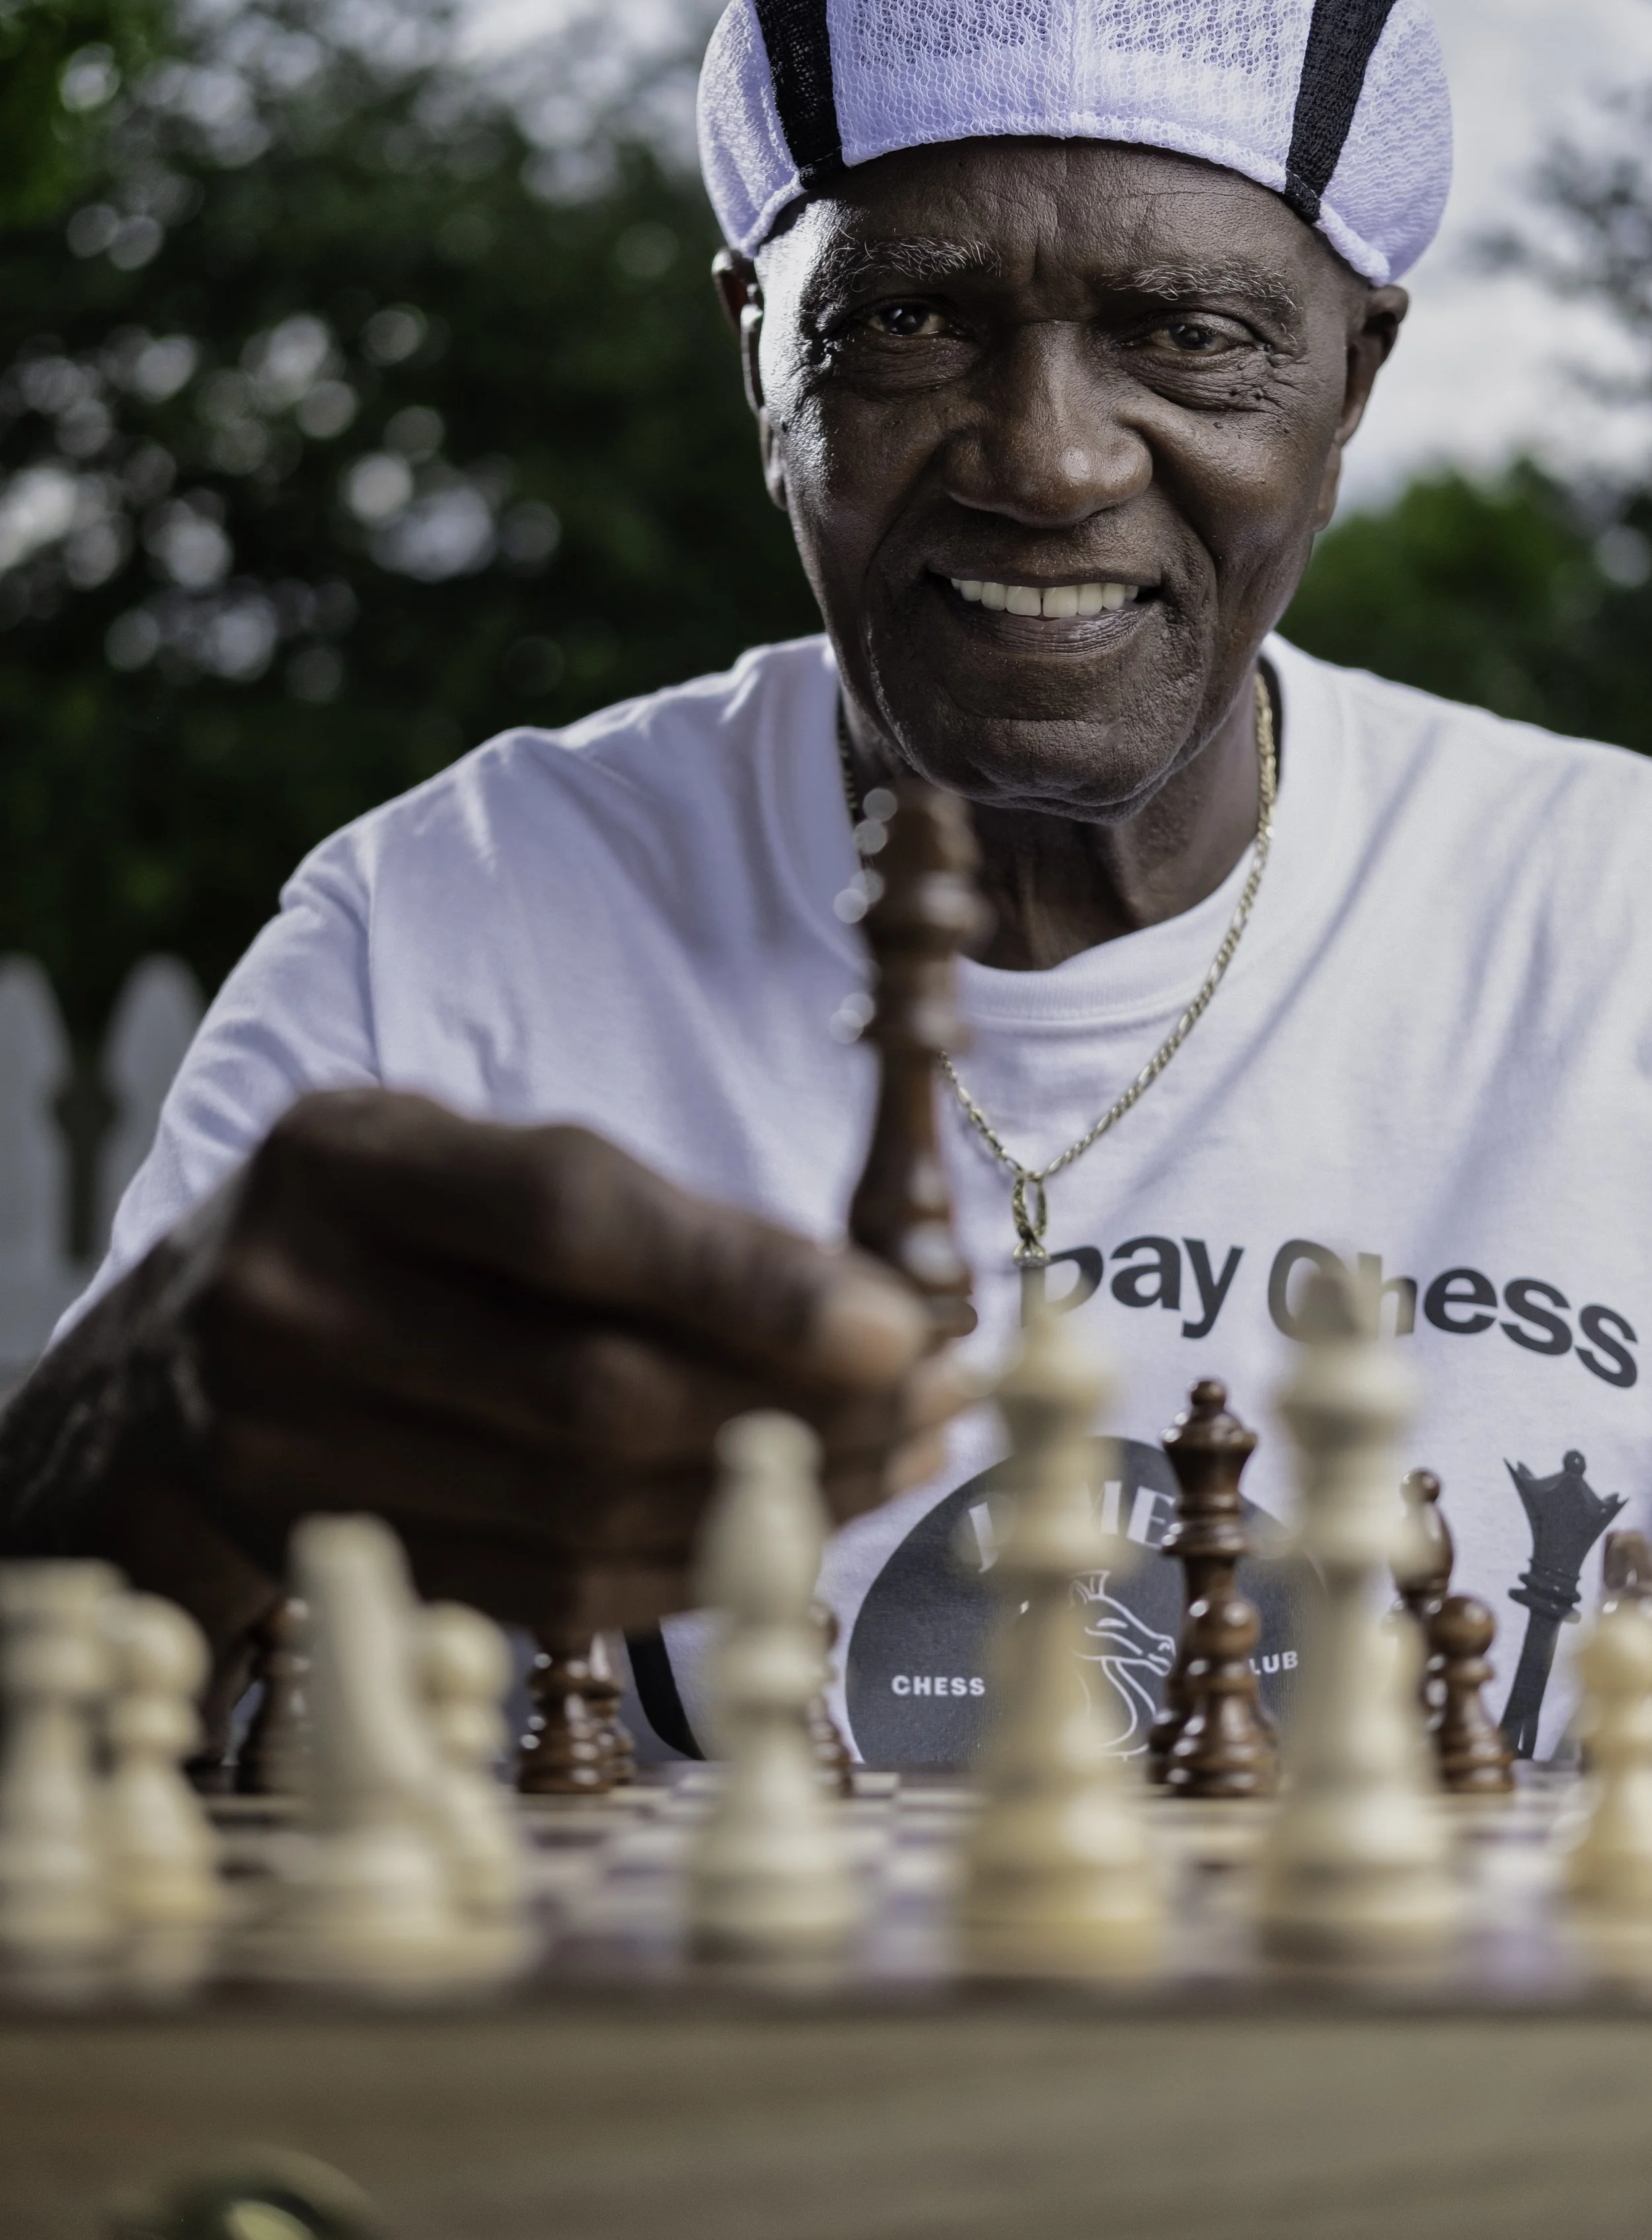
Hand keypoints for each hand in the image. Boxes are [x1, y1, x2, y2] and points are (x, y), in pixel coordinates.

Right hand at [173, 1089, 959, 1631]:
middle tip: (938, 1391)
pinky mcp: (344, 1565)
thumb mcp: (457, 1152)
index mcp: (341, 1162)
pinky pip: (553, 1590)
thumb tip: (851, 1301)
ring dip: (772, 1492)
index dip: (745, 1280)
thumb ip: (619, 1208)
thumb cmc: (367, 1227)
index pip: (566, 1223)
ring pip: (585, 1511)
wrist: (162, 1369)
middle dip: (797, 1405)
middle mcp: (297, 1310)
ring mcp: (299, 1459)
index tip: (899, 1321)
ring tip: (903, 1452)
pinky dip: (693, 1558)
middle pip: (590, 1394)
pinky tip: (794, 1516)